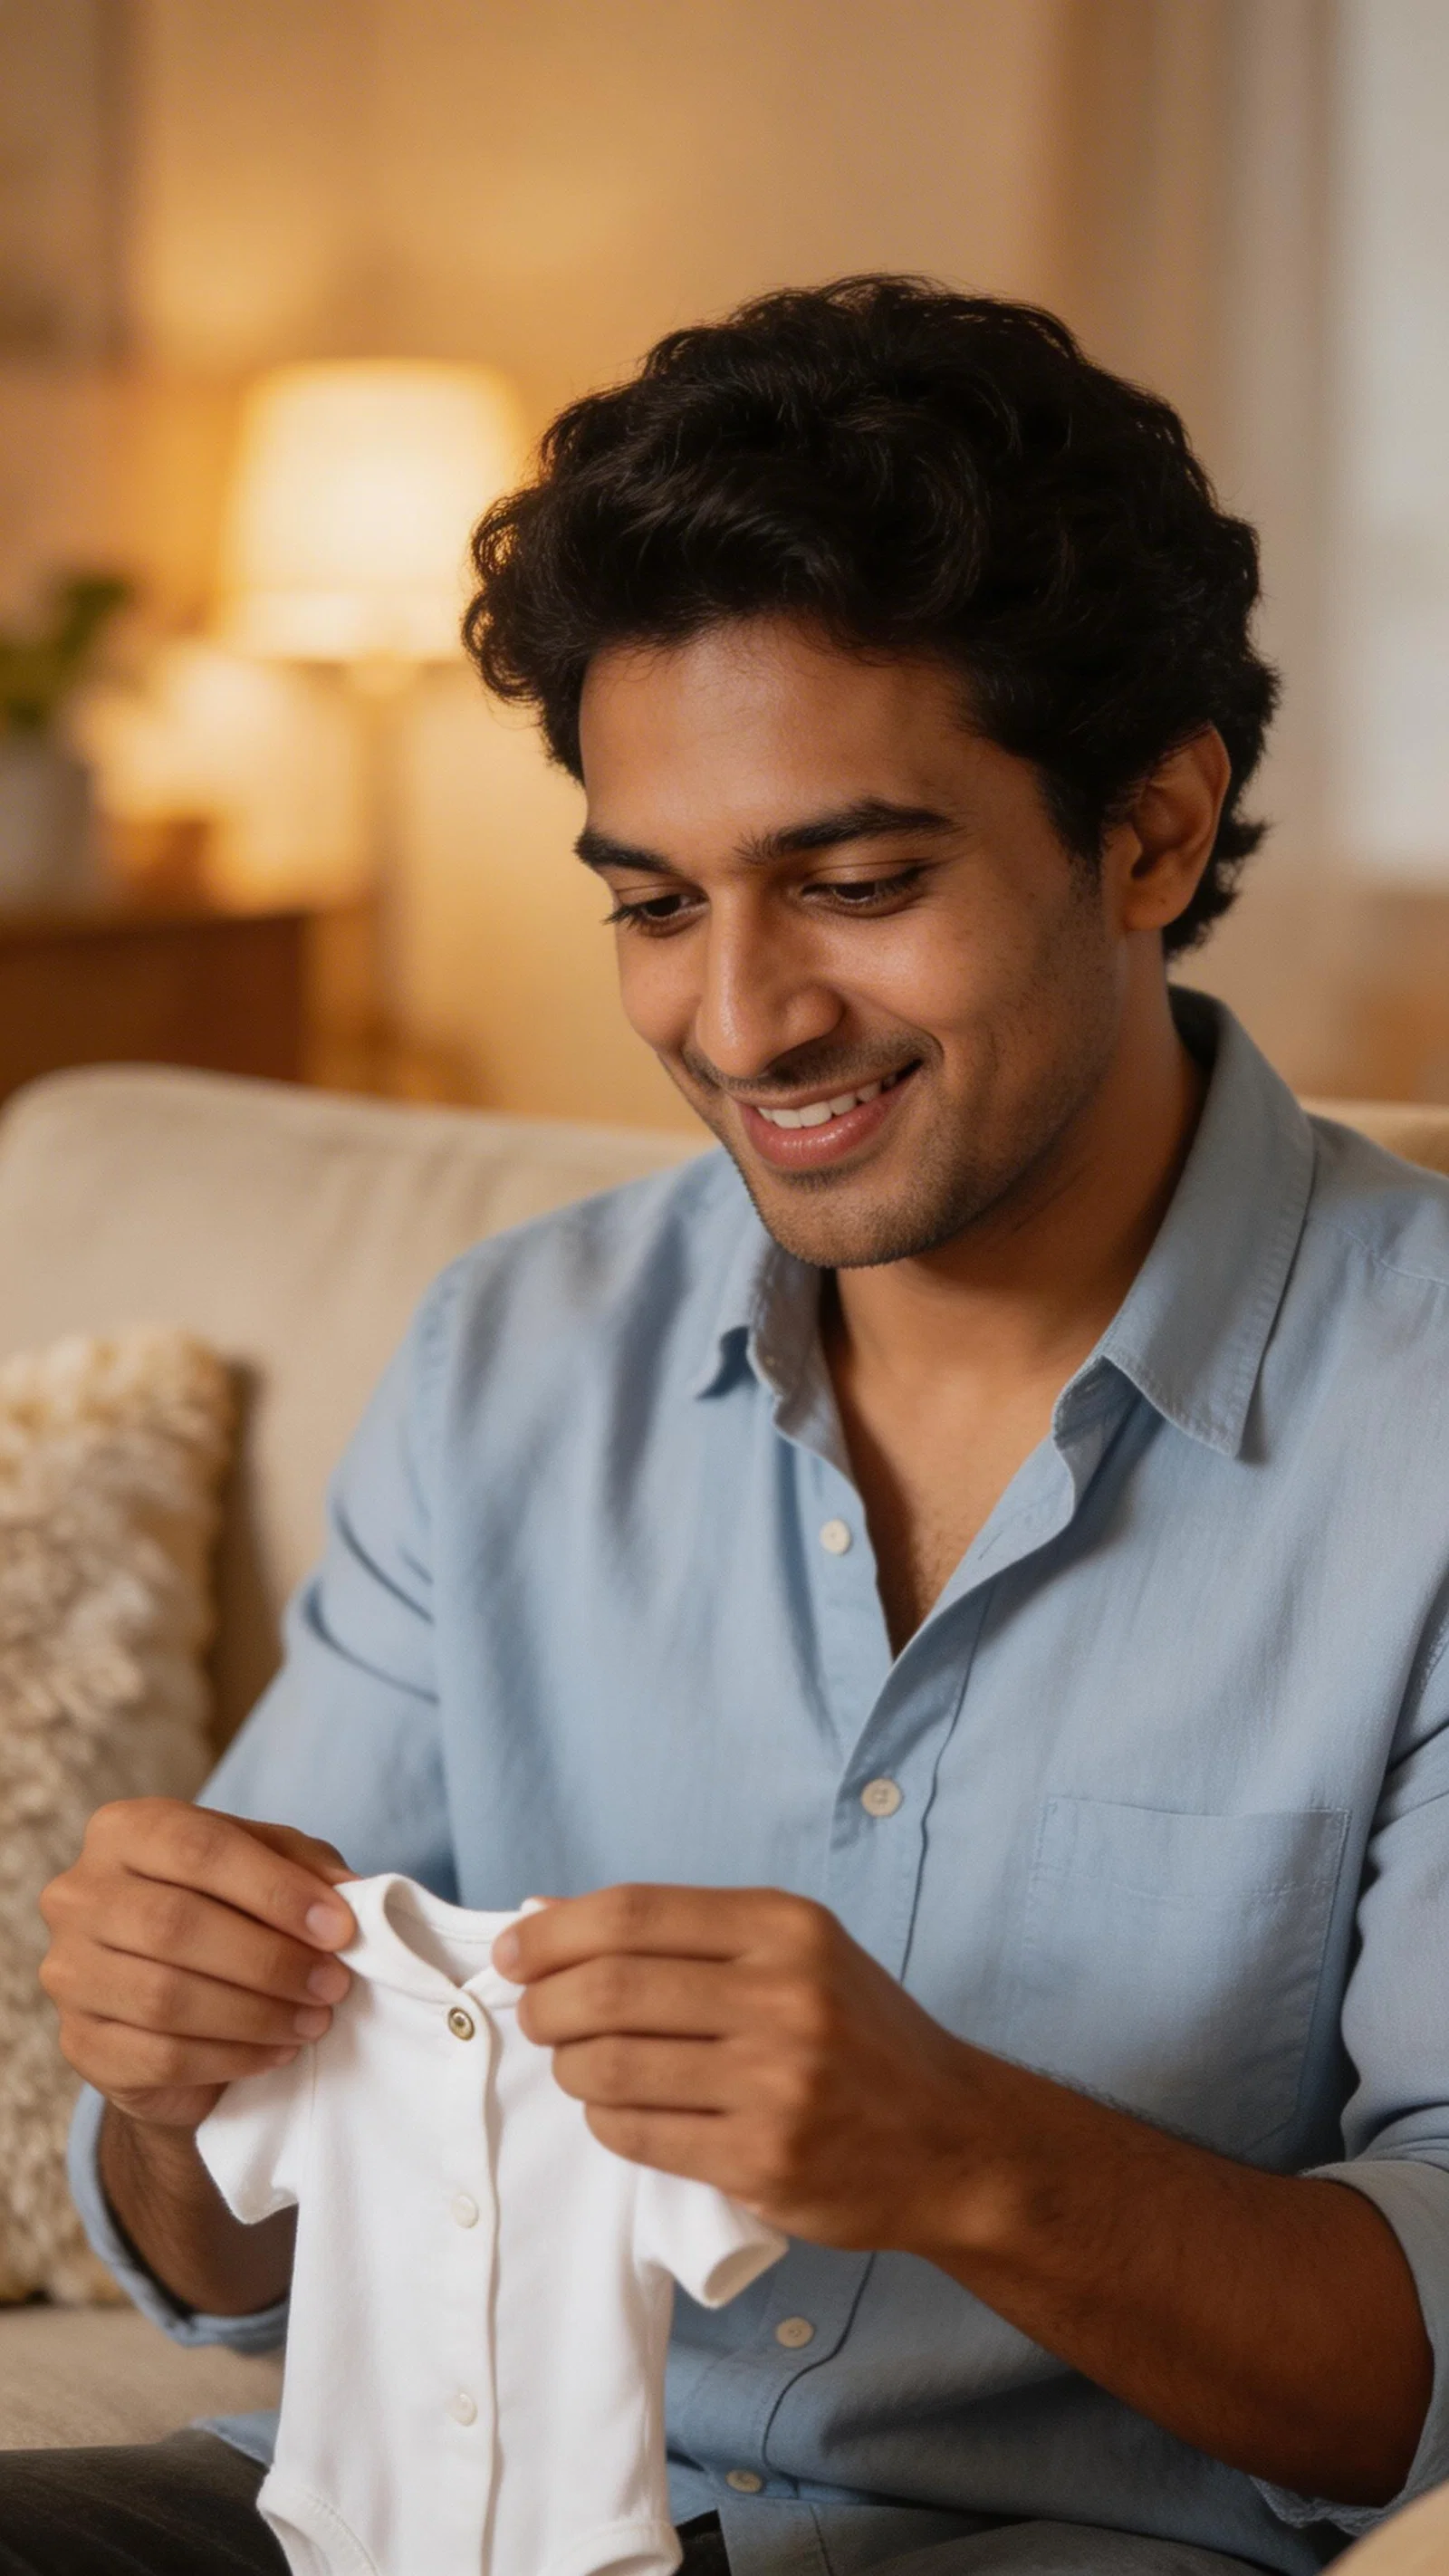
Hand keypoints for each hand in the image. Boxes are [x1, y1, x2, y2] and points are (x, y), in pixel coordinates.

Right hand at [40, 1799, 356, 2132]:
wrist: (174, 2005)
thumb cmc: (228, 1914)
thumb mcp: (273, 1870)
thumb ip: (307, 1869)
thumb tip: (353, 1897)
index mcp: (124, 1831)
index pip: (198, 1848)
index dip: (276, 1890)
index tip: (340, 1928)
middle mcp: (79, 1894)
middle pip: (176, 1925)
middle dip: (270, 1960)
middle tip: (333, 1984)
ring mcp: (68, 1972)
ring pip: (165, 1997)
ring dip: (257, 2014)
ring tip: (314, 2020)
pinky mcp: (79, 2044)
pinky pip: (160, 2057)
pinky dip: (232, 2058)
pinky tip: (277, 2051)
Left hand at [497, 1884, 977, 2253]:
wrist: (954, 2140)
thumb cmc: (857, 2037)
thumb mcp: (794, 1954)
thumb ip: (682, 1934)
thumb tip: (548, 1914)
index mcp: (786, 1927)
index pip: (633, 1913)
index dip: (554, 1931)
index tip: (514, 1951)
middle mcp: (785, 1996)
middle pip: (611, 1987)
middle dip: (547, 2002)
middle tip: (536, 2014)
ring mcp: (777, 2083)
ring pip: (613, 2065)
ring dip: (571, 2066)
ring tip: (578, 2065)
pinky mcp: (764, 2159)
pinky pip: (639, 2134)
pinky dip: (606, 2119)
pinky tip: (614, 2109)